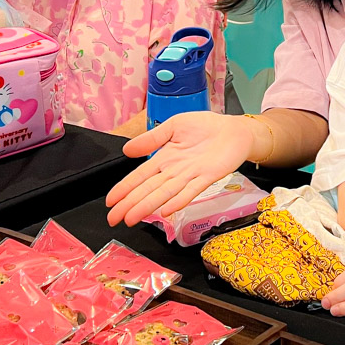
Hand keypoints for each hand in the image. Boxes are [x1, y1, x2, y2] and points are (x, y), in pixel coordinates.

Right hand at [105, 112, 257, 226]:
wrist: (234, 130)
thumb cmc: (205, 127)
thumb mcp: (174, 125)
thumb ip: (152, 138)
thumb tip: (126, 149)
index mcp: (165, 157)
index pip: (140, 176)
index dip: (124, 189)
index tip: (110, 202)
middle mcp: (175, 170)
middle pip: (148, 189)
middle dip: (130, 204)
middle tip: (113, 219)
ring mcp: (190, 175)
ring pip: (165, 193)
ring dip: (148, 206)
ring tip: (131, 218)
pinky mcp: (208, 176)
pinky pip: (191, 190)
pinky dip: (179, 200)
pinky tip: (166, 211)